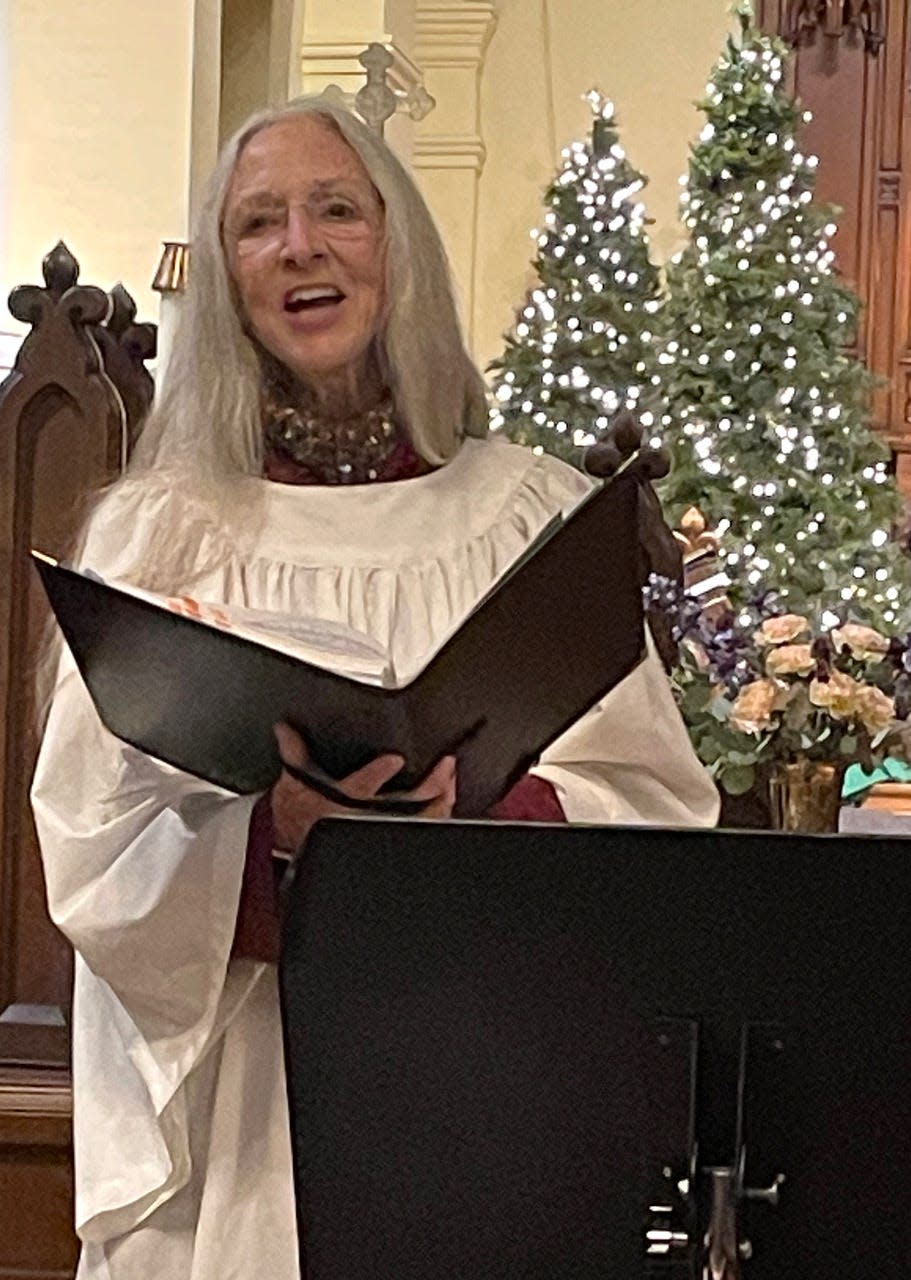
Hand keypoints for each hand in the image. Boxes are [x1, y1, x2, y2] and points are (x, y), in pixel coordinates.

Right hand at [270, 723, 456, 855]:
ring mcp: (379, 828)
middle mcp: (365, 816)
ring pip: (417, 821)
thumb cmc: (299, 808)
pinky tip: (447, 801)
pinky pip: (419, 829)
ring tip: (452, 782)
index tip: (395, 759)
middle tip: (445, 767)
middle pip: (404, 806)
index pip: (361, 787)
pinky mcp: (387, 833)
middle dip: (429, 788)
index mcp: (341, 799)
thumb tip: (285, 728)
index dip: (379, 774)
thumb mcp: (294, 778)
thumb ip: (294, 749)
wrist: (296, 838)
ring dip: (440, 803)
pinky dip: (436, 815)